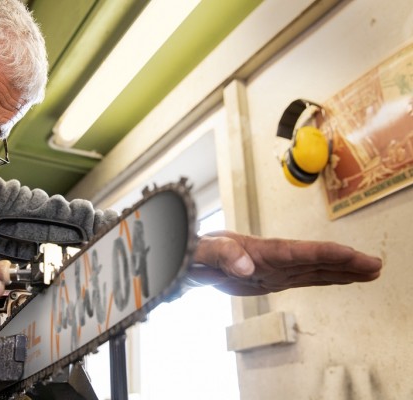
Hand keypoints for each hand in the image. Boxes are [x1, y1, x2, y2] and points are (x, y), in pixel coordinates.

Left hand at [189, 231, 381, 295]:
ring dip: (341, 272)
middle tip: (376, 266)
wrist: (183, 256)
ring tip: (369, 272)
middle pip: (313, 260)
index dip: (326, 255)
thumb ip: (220, 254)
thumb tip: (248, 268)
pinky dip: (323, 279)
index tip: (352, 256)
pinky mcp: (268, 279)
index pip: (298, 252)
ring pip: (312, 270)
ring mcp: (271, 269)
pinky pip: (300, 279)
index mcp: (256, 250)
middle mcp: (269, 258)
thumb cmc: (190, 248)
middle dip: (345, 263)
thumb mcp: (198, 249)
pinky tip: (341, 279)